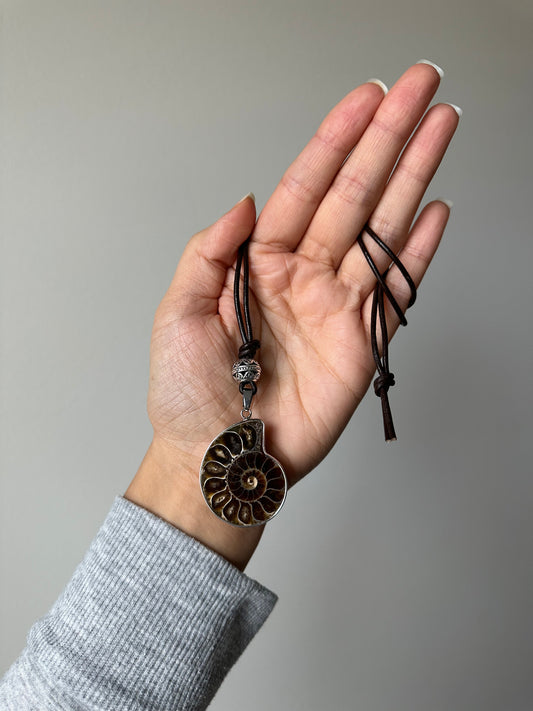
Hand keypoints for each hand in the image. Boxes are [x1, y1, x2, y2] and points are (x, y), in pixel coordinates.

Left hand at [125, 62, 459, 567]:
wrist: (220, 458)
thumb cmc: (189, 395)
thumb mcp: (178, 312)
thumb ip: (210, 251)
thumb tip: (247, 201)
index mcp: (260, 263)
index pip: (304, 186)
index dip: (335, 140)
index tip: (366, 98)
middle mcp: (303, 276)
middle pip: (353, 195)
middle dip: (387, 139)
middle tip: (421, 88)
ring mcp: (337, 307)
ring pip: (382, 230)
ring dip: (413, 178)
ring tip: (440, 129)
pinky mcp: (364, 343)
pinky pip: (397, 290)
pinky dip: (420, 253)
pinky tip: (436, 211)